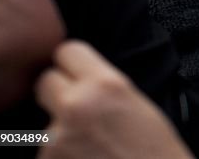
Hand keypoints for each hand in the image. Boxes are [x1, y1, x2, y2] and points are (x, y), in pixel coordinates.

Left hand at [36, 41, 192, 158]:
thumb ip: (102, 84)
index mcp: (104, 84)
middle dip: (58, 93)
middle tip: (79, 110)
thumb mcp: (136, 101)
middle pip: (45, 82)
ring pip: (44, 122)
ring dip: (59, 131)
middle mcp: (75, 106)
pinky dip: (60, 156)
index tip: (77, 73)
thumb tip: (75, 75)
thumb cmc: (154, 149)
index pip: (66, 51)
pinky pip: (45, 151)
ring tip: (90, 146)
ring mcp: (55, 140)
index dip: (72, 64)